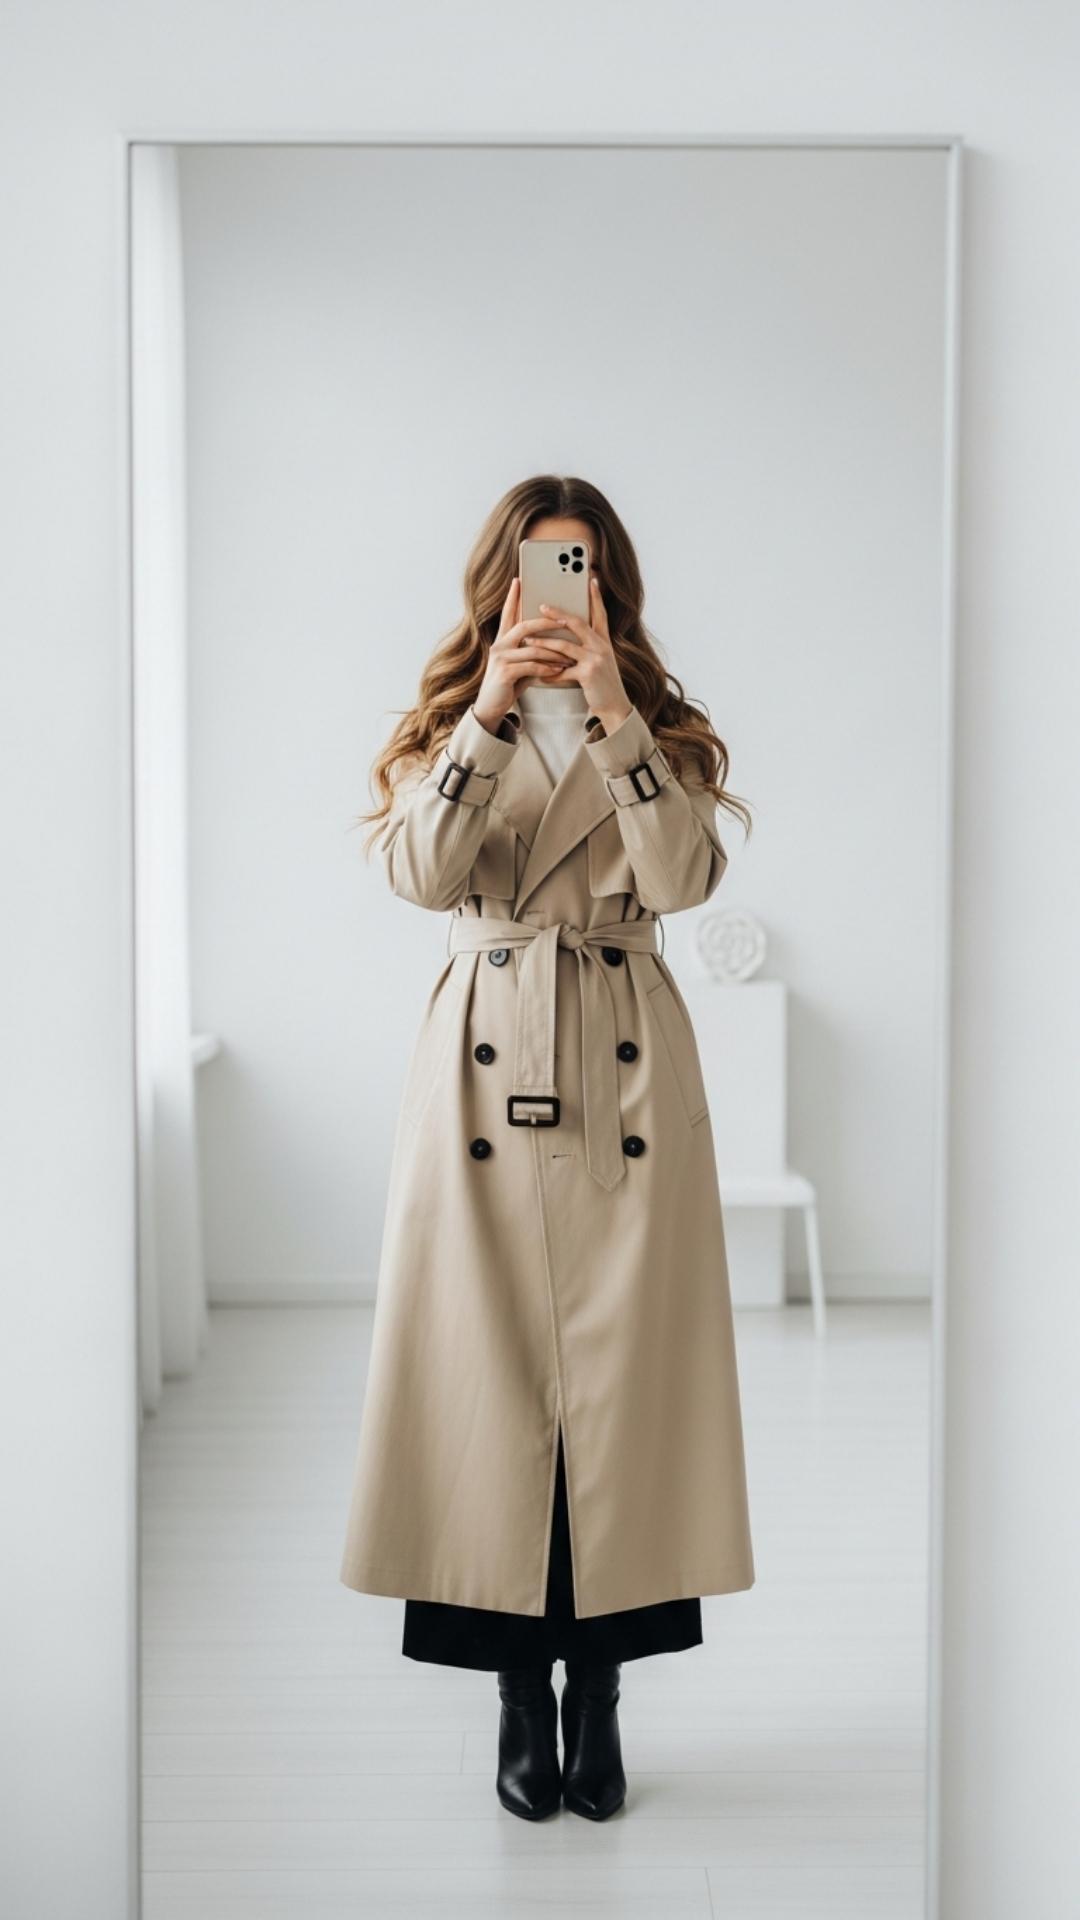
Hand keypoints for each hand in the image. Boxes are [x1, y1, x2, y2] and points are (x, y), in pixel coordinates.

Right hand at [473, 576, 571, 733]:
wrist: (492, 707)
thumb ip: (531, 650)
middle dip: (546, 622)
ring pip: (532, 648)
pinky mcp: (504, 673)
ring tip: (570, 654)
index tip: (519, 580)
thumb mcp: (520, 663)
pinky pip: (531, 666)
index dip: (513, 597)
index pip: (508, 613)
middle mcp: (499, 645)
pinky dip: (547, 668)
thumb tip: (554, 640)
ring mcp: (500, 659)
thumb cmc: (509, 684)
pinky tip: (559, 671)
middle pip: (524, 626)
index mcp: (502, 640)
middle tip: (564, 619)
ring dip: (553, 651)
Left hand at [532, 575, 632, 733]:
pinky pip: (562, 670)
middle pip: (578, 623)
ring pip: (564, 645)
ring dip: (543, 641)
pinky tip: (537, 675)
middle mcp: (602, 646)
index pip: (600, 613)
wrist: (615, 707)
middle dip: (558, 614)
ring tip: (527, 638)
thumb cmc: (602, 684)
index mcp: (604, 641)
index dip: (596, 597)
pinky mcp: (588, 675)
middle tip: (541, 606)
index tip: (591, 580)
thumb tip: (566, 636)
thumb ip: (586, 647)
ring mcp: (596, 660)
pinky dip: (548, 673)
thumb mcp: (599, 661)